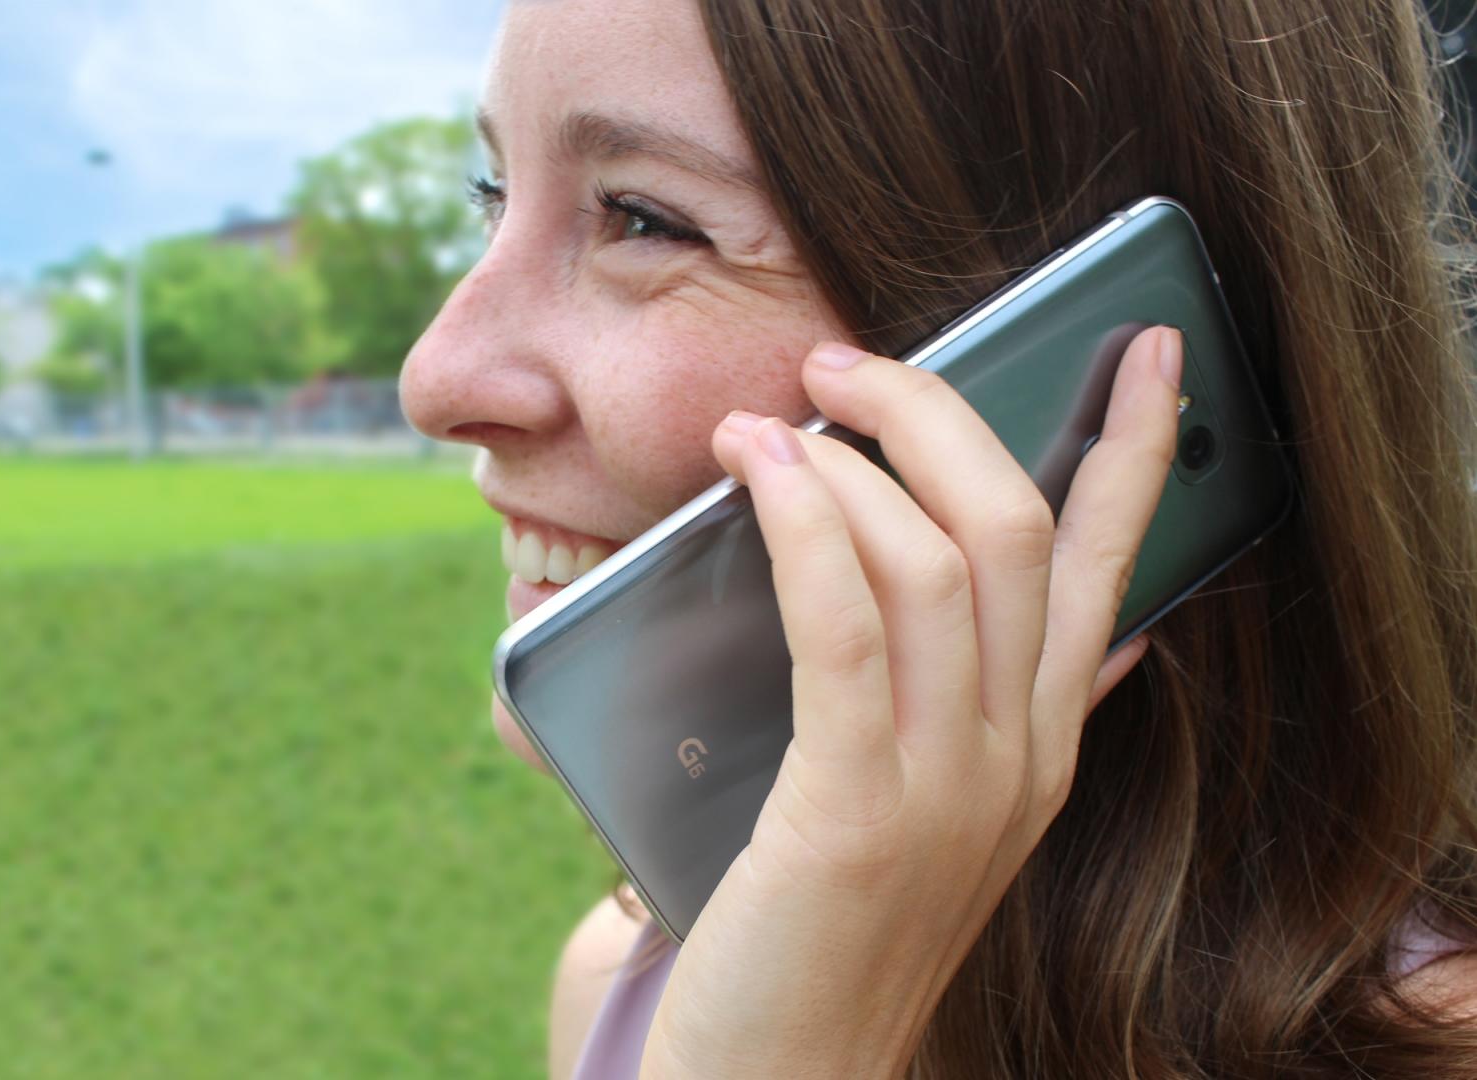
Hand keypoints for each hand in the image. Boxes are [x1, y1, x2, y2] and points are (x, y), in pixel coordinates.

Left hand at [638, 326, 1183, 1078]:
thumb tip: (1096, 636)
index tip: (1144, 349)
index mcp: (1042, 742)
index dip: (1137, 447)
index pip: (1106, 564)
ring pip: (938, 558)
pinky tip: (760, 472)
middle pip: (1015, 528)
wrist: (792, 1076)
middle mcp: (1017, 754)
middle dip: (936, 415)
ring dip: (852, 459)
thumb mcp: (946, 811)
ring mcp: (949, 786)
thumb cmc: (839, 920)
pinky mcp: (856, 812)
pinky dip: (807, 525)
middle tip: (846, 365)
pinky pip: (846, 623)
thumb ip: (1008, 715)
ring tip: (772, 418)